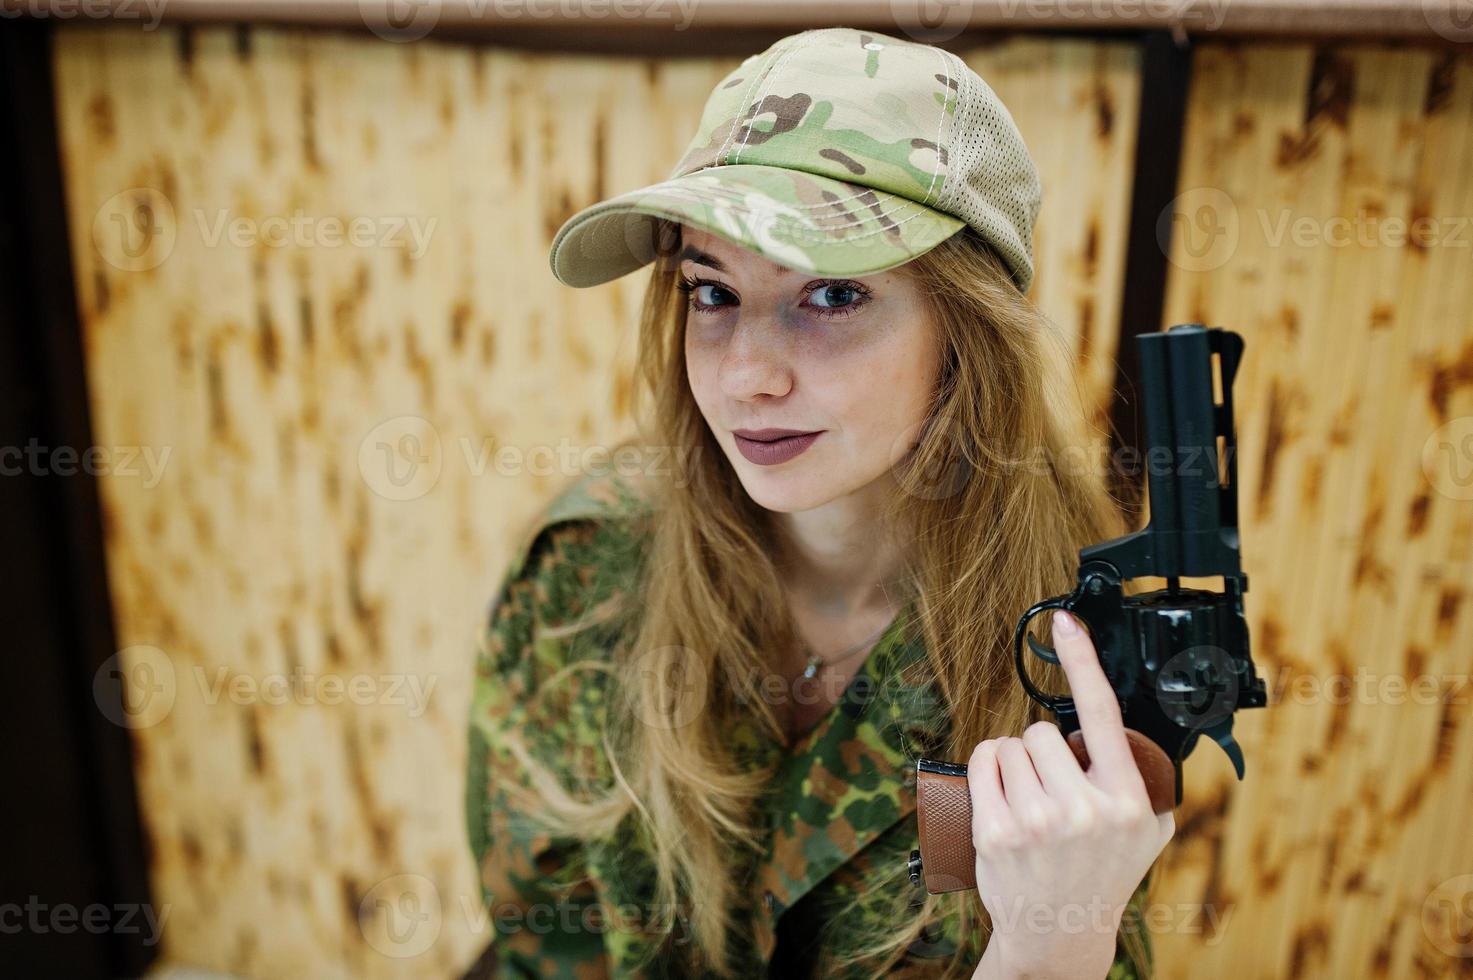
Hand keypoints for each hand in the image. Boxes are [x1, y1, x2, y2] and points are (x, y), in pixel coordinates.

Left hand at [967, 610, 1173, 979]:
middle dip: (1042, 752)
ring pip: (1010, 745)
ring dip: (1013, 763)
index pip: (1103, 714)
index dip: (1083, 661)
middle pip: (1043, 731)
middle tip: (1051, 792)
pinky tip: (1000, 801)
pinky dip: (986, 771)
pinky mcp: (998, 831)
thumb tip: (1145, 729)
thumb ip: (1149, 780)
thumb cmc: (1101, 873)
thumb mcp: (1148, 831)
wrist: (1059, 931)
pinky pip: (983, 762)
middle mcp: (1086, 809)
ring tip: (1028, 803)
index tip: (1066, 621)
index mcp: (1127, 800)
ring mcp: (1038, 821)